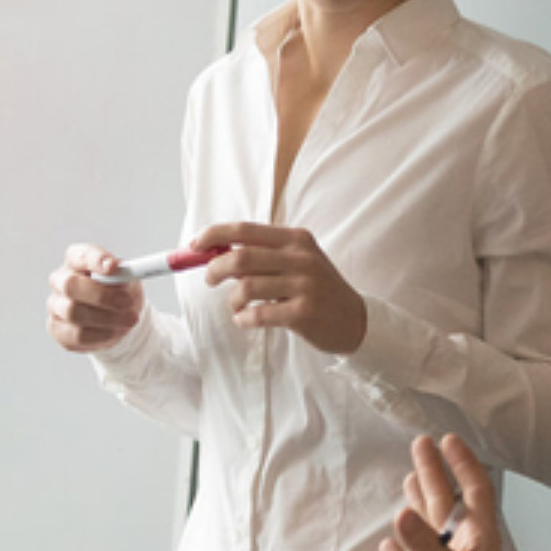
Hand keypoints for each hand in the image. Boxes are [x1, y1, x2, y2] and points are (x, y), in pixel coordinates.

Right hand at [46, 243, 143, 351]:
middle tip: (127, 302)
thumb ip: (125, 274)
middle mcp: (60, 281)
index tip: (114, 267)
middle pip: (70, 285)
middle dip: (101, 295)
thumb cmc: (121, 292)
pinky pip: (77, 334)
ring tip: (130, 319)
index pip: (80, 255)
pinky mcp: (58, 329)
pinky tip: (115, 330)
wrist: (121, 318)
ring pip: (74, 313)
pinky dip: (101, 334)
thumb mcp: (129, 278)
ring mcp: (56, 306)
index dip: (95, 260)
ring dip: (107, 318)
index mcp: (76, 260)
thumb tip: (124, 276)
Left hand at [193, 223, 366, 353]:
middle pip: (241, 257)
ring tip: (237, 306)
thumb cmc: (317, 289)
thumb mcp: (299, 261)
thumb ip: (265, 254)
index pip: (245, 230)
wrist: (355, 320)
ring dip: (232, 300)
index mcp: (296, 239)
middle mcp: (301, 258)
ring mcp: (304, 285)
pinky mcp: (304, 312)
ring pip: (246, 287)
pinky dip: (244, 319)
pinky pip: (258, 314)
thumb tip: (217, 252)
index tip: (195, 245)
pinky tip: (247, 320)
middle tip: (209, 279)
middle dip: (215, 269)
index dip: (214, 235)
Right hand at [380, 435, 532, 550]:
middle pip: (445, 503)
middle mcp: (461, 549)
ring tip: (407, 480)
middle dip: (433, 474)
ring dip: (417, 506)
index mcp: (477, 538)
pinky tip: (387, 541)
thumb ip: (427, 547)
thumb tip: (399, 516)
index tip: (448, 439)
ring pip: (427, 530)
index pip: (472, 491)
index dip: (462, 464)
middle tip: (419, 444)